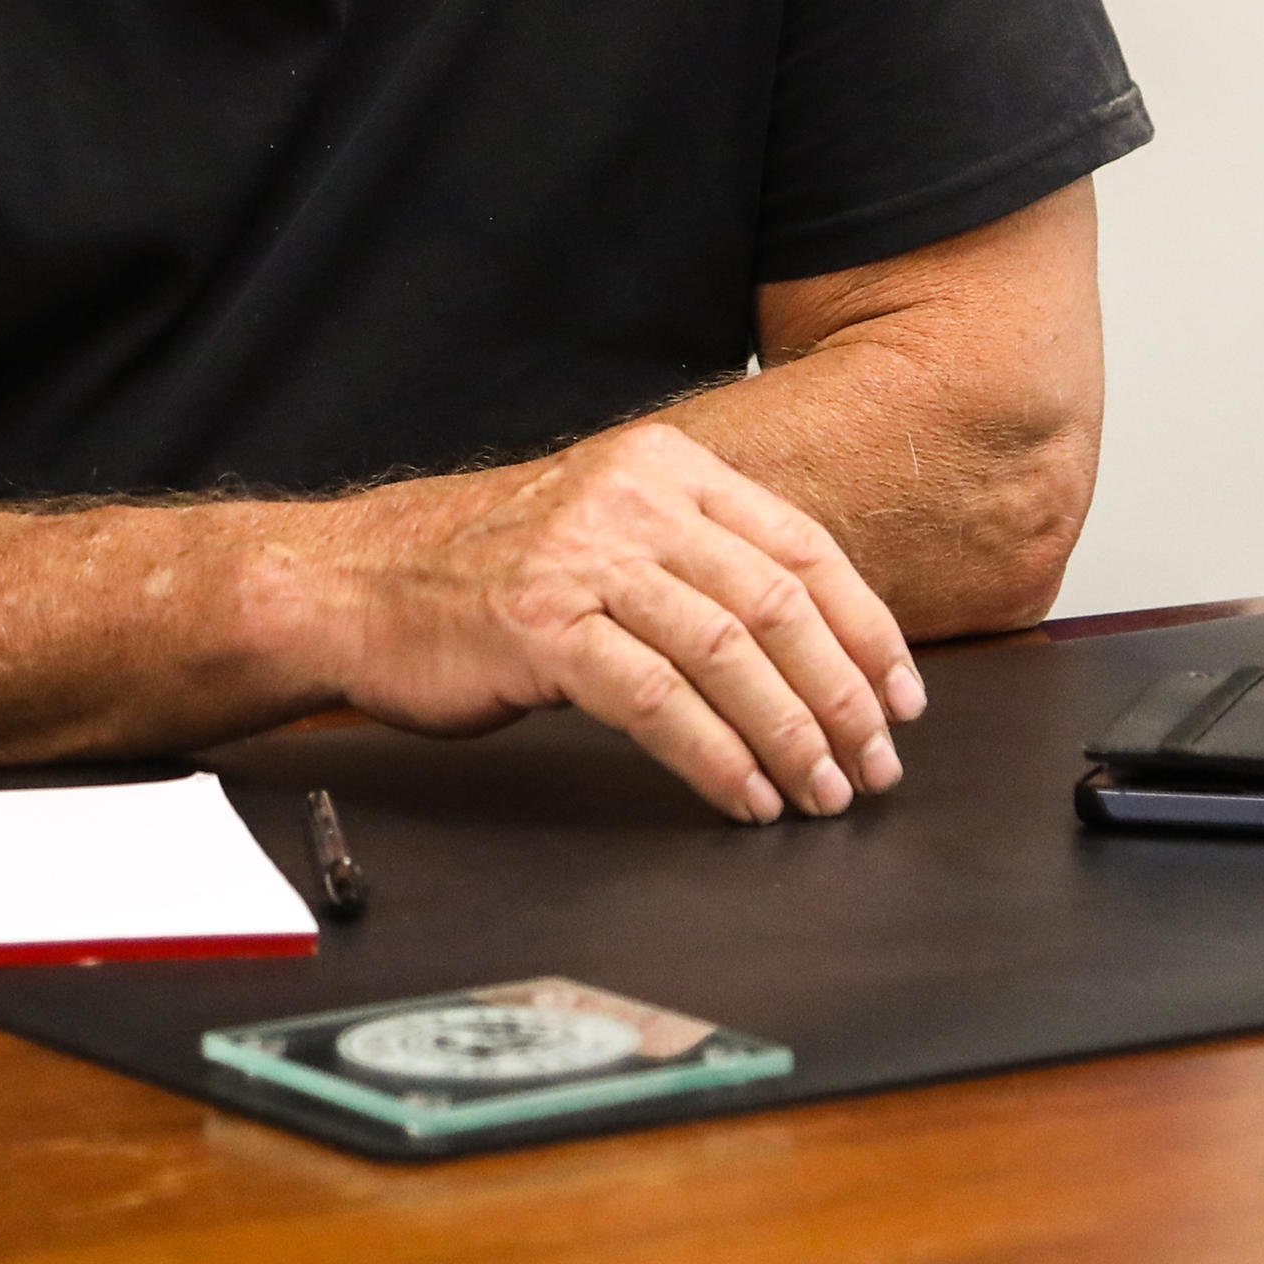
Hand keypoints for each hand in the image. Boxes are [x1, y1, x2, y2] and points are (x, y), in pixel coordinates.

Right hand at [300, 422, 926, 821]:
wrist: (358, 583)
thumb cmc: (491, 576)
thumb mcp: (609, 537)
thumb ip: (698, 564)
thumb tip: (815, 646)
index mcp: (666, 468)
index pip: (802, 548)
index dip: (867, 631)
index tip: (904, 699)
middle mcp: (633, 499)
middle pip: (777, 602)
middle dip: (843, 695)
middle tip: (876, 764)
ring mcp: (584, 558)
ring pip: (728, 651)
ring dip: (792, 735)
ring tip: (822, 791)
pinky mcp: (541, 626)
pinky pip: (656, 701)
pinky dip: (716, 757)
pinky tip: (744, 795)